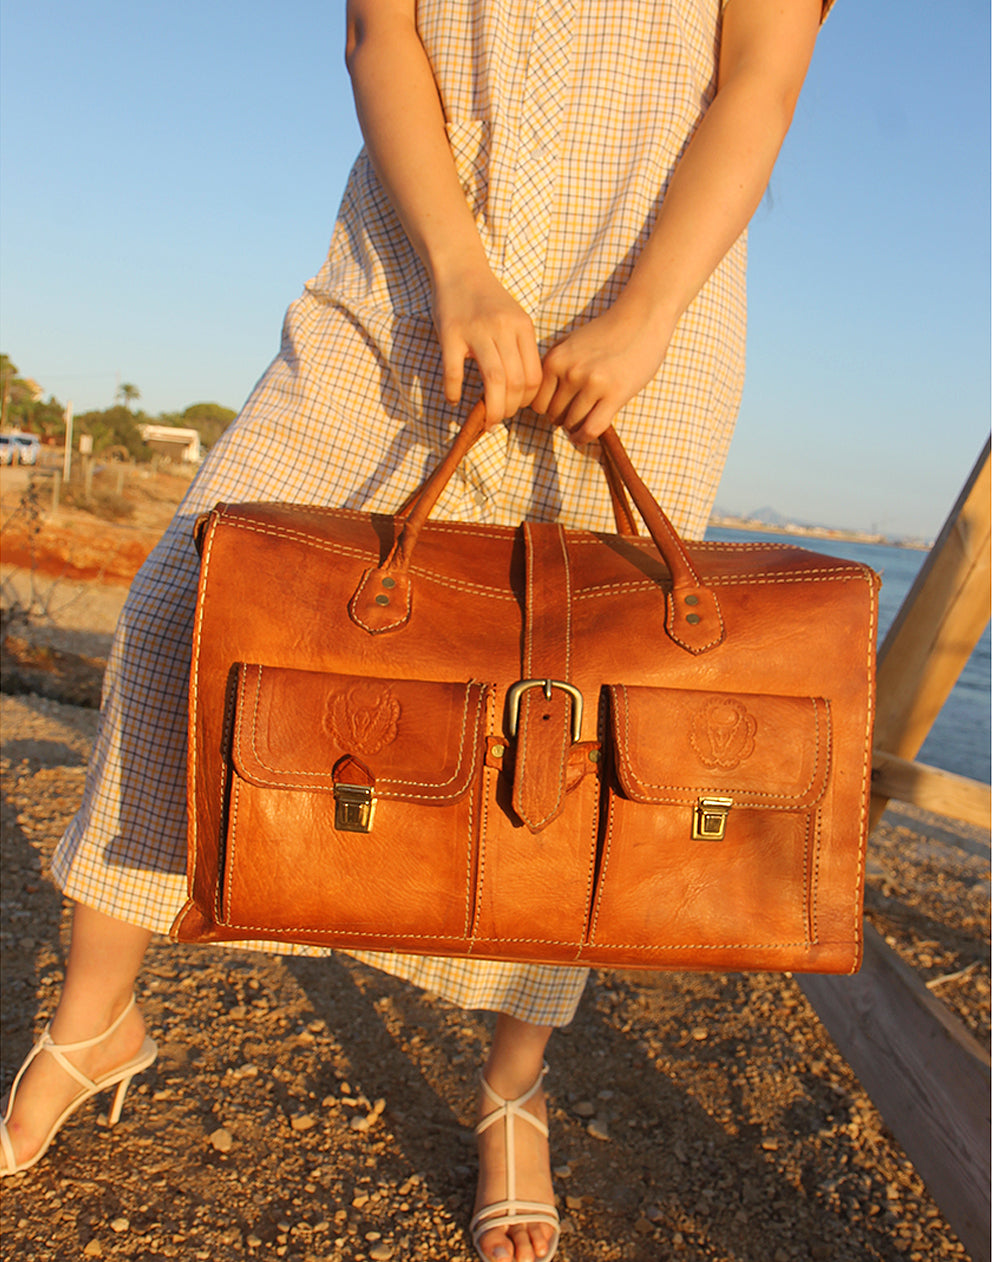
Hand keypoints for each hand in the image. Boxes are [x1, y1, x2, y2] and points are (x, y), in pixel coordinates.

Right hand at [432, 270, 542, 427]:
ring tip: (487, 419)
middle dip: (510, 408)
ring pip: (493, 380)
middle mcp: (503, 328)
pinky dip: (454, 391)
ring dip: (492, 408)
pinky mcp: (450, 334)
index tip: (517, 406)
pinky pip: (454, 372)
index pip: (534, 375)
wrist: (460, 269)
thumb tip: (522, 392)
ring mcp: (476, 330)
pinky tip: (454, 400)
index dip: (527, 400)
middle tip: (501, 417)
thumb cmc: (488, 300)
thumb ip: (520, 349)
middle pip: (515, 381)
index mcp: (522, 326)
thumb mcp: (514, 318)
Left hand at [532, 296, 674, 443]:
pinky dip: (584, 438)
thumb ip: (554, 368)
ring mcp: (592, 383)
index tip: (556, 411)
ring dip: (575, 428)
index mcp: (555, 359)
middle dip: (561, 419)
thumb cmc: (606, 333)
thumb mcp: (570, 343)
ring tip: (581, 424)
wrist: (641, 318)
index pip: (537, 403)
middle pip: (554, 415)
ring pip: (572, 423)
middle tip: (573, 415)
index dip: (546, 410)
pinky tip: (583, 437)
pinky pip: (591, 428)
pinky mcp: (615, 394)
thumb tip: (538, 401)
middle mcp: (570, 371)